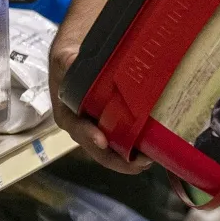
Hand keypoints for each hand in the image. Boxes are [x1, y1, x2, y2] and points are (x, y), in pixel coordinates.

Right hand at [49, 42, 152, 173]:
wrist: (78, 58)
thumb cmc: (69, 62)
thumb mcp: (64, 59)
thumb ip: (66, 61)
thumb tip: (70, 60)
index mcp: (68, 116)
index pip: (78, 131)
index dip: (90, 137)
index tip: (103, 141)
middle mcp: (83, 127)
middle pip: (99, 150)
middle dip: (119, 160)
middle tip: (140, 162)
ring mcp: (100, 128)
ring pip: (115, 149)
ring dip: (132, 158)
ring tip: (151, 159)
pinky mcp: (115, 125)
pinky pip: (126, 139)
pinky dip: (138, 145)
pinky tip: (154, 148)